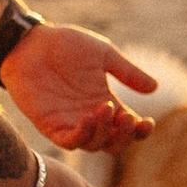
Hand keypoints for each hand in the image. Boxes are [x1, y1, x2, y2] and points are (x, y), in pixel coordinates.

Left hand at [2, 22, 157, 150]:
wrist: (30, 41)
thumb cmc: (65, 44)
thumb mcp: (103, 54)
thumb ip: (127, 72)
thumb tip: (155, 87)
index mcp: (105, 102)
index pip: (128, 127)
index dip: (141, 131)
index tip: (147, 123)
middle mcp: (90, 117)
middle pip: (114, 144)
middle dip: (125, 136)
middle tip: (128, 117)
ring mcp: (70, 123)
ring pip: (94, 145)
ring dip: (105, 132)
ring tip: (105, 107)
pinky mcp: (50, 125)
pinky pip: (69, 142)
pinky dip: (82, 135)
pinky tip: (88, 117)